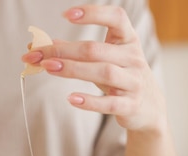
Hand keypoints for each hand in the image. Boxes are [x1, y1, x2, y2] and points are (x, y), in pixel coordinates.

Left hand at [21, 5, 165, 133]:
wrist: (149, 109)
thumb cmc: (120, 78)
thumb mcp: (103, 61)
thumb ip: (76, 52)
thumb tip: (41, 45)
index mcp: (128, 40)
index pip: (116, 18)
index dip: (93, 14)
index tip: (66, 15)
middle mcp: (133, 58)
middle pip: (96, 50)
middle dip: (64, 51)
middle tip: (38, 55)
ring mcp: (133, 82)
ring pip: (103, 72)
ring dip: (72, 69)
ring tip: (48, 68)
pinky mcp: (130, 105)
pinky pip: (109, 103)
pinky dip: (89, 101)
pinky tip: (71, 98)